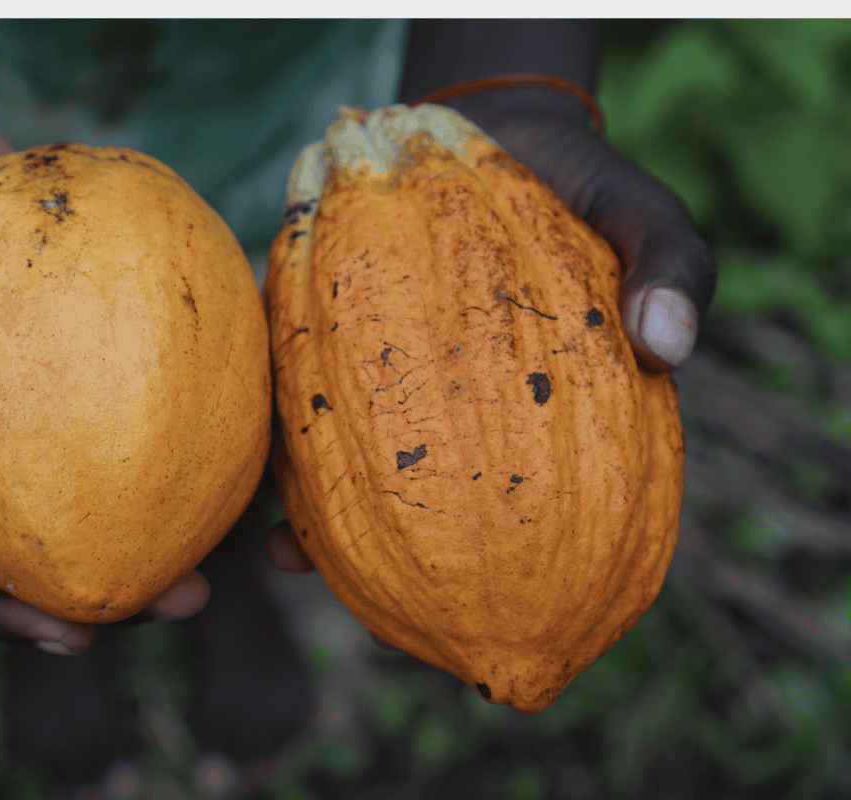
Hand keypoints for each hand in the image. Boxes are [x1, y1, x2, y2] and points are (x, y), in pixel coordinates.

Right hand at [0, 89, 209, 651]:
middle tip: (184, 599)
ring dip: (160, 516)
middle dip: (108, 586)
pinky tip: (237, 425)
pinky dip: (176, 414)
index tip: (74, 637)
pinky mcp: (68, 349)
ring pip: (93, 479)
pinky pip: (126, 394)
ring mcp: (21, 401)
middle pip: (34, 543)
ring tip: (231, 540)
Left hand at [266, 85, 716, 577]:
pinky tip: (260, 444)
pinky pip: (315, 382)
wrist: (505, 133)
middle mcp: (466, 412)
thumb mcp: (645, 217)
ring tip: (282, 551)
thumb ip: (673, 268)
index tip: (481, 621)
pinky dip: (289, 415)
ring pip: (359, 464)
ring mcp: (399, 378)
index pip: (542, 511)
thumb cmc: (581, 189)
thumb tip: (672, 345)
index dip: (513, 575)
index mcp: (544, 413)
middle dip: (388, 566)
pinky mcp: (349, 329)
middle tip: (360, 601)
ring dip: (319, 512)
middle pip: (431, 511)